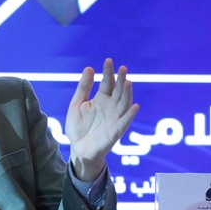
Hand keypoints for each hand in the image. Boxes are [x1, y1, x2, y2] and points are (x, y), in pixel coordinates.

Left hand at [65, 58, 138, 180]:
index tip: (108, 60)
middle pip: (118, 91)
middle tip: (122, 68)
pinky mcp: (116, 131)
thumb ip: (83, 88)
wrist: (78, 149)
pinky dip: (130, 115)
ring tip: (127, 82)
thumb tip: (89, 68)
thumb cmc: (78, 128)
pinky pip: (125, 122)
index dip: (108, 72)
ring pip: (124, 103)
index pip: (107, 83)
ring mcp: (114, 118)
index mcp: (101, 99)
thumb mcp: (76, 105)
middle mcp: (110, 107)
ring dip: (127, 93)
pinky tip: (134, 106)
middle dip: (121, 79)